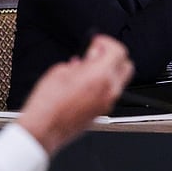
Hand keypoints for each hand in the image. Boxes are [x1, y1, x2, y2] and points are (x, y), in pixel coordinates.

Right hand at [16, 35, 133, 154]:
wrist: (45, 128)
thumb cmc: (49, 103)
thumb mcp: (60, 71)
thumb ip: (80, 62)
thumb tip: (85, 60)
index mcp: (100, 76)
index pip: (119, 51)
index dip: (107, 42)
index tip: (96, 42)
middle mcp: (109, 90)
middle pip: (127, 66)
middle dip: (113, 56)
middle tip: (96, 53)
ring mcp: (107, 103)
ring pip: (119, 81)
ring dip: (108, 71)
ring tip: (86, 69)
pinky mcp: (101, 112)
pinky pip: (110, 93)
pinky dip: (102, 84)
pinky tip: (84, 83)